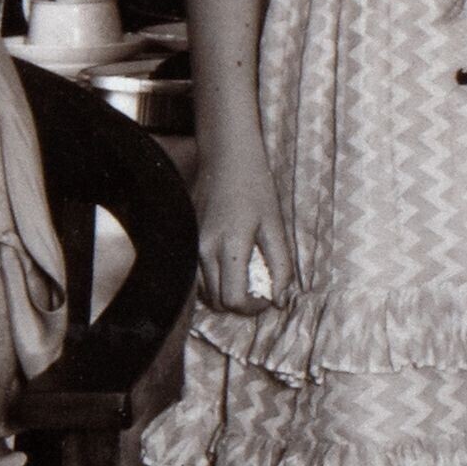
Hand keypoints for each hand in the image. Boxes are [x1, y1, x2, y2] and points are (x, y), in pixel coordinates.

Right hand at [189, 142, 294, 317]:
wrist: (226, 158)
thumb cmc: (256, 188)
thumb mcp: (276, 226)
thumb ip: (280, 265)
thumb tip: (279, 299)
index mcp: (229, 246)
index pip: (233, 299)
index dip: (253, 307)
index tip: (267, 297)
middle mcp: (202, 250)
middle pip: (217, 302)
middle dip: (240, 304)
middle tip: (259, 290)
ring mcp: (190, 245)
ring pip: (203, 292)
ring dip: (224, 294)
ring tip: (245, 278)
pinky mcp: (186, 240)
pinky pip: (195, 276)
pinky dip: (212, 281)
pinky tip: (229, 267)